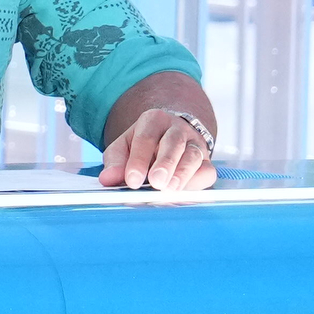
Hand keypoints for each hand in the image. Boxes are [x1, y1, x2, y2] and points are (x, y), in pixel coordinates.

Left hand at [99, 107, 217, 190]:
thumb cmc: (142, 145)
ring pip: (193, 156)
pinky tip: (184, 192)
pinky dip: (196, 182)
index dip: (139, 160)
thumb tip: (107, 179)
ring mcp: (195, 144)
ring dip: (182, 174)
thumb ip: (114, 163)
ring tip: (170, 189)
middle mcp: (178, 129)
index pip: (146, 138)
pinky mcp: (206, 161)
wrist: (169, 137)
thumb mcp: (122, 148)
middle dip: (165, 164)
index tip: (132, 180)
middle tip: (156, 183)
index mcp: (154, 120)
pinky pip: (206, 171)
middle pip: (173, 143)